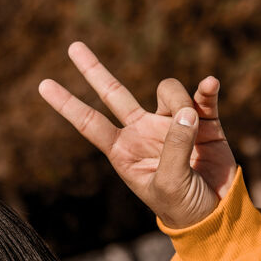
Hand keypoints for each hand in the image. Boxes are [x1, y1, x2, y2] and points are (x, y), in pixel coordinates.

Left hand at [39, 42, 237, 228]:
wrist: (216, 214)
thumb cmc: (182, 207)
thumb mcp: (170, 184)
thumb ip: (175, 147)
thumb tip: (186, 111)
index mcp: (123, 151)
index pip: (89, 123)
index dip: (68, 104)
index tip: (43, 85)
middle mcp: (142, 132)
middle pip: (114, 93)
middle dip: (94, 70)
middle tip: (72, 47)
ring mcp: (171, 124)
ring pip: (167, 91)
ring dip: (179, 101)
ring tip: (194, 126)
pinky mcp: (203, 121)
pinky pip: (202, 96)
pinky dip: (206, 90)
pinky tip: (210, 84)